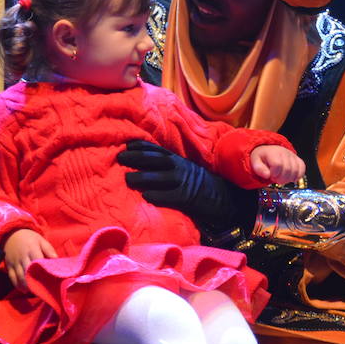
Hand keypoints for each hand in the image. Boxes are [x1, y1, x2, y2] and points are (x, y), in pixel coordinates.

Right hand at [3, 229, 56, 288]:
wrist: (11, 233)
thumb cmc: (29, 238)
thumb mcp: (41, 240)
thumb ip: (49, 250)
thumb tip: (57, 260)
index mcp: (32, 249)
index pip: (37, 262)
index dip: (43, 272)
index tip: (49, 280)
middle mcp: (22, 257)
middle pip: (28, 272)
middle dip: (34, 282)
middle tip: (42, 289)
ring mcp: (15, 262)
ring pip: (20, 277)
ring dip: (26, 286)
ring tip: (34, 291)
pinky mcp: (9, 266)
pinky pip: (12, 277)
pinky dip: (17, 285)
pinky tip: (24, 290)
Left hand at [117, 140, 256, 232]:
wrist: (224, 199)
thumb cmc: (200, 186)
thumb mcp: (185, 171)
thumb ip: (168, 167)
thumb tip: (144, 166)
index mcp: (179, 161)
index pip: (158, 150)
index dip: (142, 146)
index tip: (127, 144)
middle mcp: (180, 168)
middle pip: (156, 160)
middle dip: (137, 157)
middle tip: (120, 156)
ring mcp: (184, 183)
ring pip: (160, 178)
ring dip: (143, 177)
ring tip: (127, 178)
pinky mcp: (187, 199)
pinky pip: (170, 197)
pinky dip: (158, 196)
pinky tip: (146, 196)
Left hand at [250, 145, 304, 184]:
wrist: (269, 150)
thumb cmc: (262, 157)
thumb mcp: (255, 161)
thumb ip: (259, 169)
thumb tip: (267, 175)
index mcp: (273, 152)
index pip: (278, 165)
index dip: (274, 174)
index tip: (270, 175)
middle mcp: (285, 152)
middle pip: (288, 169)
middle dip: (281, 178)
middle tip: (275, 178)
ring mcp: (292, 156)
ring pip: (295, 170)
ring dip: (288, 179)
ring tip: (281, 178)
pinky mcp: (298, 159)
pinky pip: (302, 168)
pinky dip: (297, 176)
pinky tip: (290, 178)